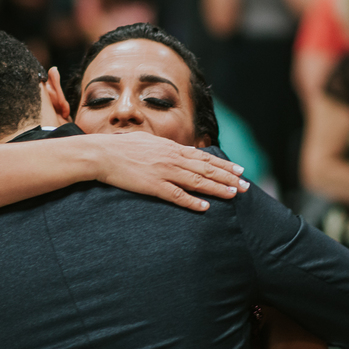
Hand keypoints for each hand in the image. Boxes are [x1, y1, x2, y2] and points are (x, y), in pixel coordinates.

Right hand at [92, 131, 248, 211]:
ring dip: (217, 189)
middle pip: (206, 169)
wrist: (102, 154)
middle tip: (245, 186)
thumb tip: (185, 151)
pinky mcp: (153, 185)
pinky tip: (205, 207)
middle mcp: (172, 158)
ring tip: (234, 195)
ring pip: (197, 181)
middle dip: (228, 178)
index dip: (224, 165)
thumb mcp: (149, 141)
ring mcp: (164, 172)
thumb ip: (168, 148)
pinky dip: (193, 201)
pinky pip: (177, 195)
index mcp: (171, 148)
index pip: (204, 157)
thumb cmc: (122, 147)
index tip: (239, 170)